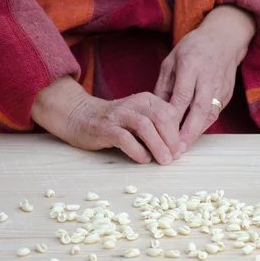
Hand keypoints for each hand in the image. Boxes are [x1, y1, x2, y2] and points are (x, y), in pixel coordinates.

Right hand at [31, 76, 180, 164]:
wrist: (79, 116)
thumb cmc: (116, 123)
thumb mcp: (140, 118)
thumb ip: (157, 128)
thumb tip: (177, 149)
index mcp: (147, 100)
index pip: (170, 112)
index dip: (178, 132)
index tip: (180, 149)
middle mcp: (135, 103)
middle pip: (161, 117)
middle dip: (171, 139)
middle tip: (174, 157)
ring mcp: (119, 115)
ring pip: (145, 126)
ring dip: (158, 145)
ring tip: (164, 161)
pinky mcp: (105, 128)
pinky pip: (124, 138)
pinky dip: (137, 151)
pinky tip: (143, 160)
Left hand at [154, 5, 254, 152]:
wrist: (224, 39)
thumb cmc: (193, 49)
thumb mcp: (171, 60)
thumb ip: (163, 85)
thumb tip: (154, 111)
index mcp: (191, 66)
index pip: (182, 96)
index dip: (174, 117)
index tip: (163, 133)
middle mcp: (207, 78)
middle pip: (199, 109)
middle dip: (188, 132)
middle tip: (176, 150)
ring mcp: (220, 87)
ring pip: (209, 114)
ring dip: (196, 133)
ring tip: (182, 148)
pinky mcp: (227, 94)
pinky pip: (214, 113)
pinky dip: (203, 126)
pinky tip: (192, 136)